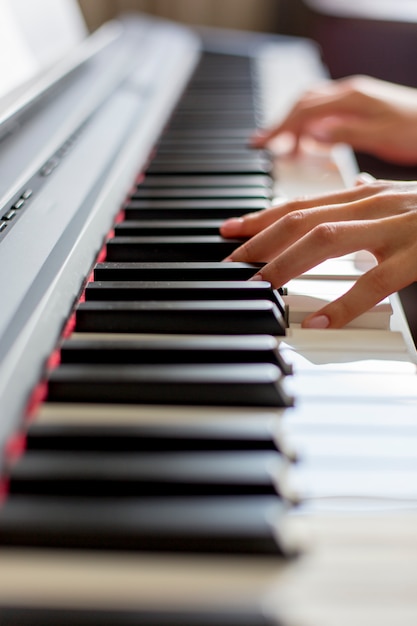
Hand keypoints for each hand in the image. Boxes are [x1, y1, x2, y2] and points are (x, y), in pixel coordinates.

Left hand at [220, 178, 416, 327]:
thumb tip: (335, 207)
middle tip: (230, 269)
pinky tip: (319, 323)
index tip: (227, 231)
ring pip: (325, 241)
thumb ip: (362, 206)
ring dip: (284, 266)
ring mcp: (395, 228)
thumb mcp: (395, 202)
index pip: (299, 204)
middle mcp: (372, 205)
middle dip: (258, 244)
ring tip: (257, 290)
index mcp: (364, 195)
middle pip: (301, 221)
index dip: (259, 217)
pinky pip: (374, 281)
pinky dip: (342, 304)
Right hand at [251, 75, 416, 164]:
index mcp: (352, 99)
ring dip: (293, 124)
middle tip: (263, 144)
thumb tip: (313, 134)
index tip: (261, 143)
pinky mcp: (358, 109)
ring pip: (312, 106)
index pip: (304, 110)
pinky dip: (309, 126)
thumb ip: (345, 133)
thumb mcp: (381, 136)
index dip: (280, 127)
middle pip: (303, 104)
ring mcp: (353, 101)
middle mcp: (349, 95)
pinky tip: (308, 140)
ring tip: (281, 146)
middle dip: (280, 124)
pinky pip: (325, 113)